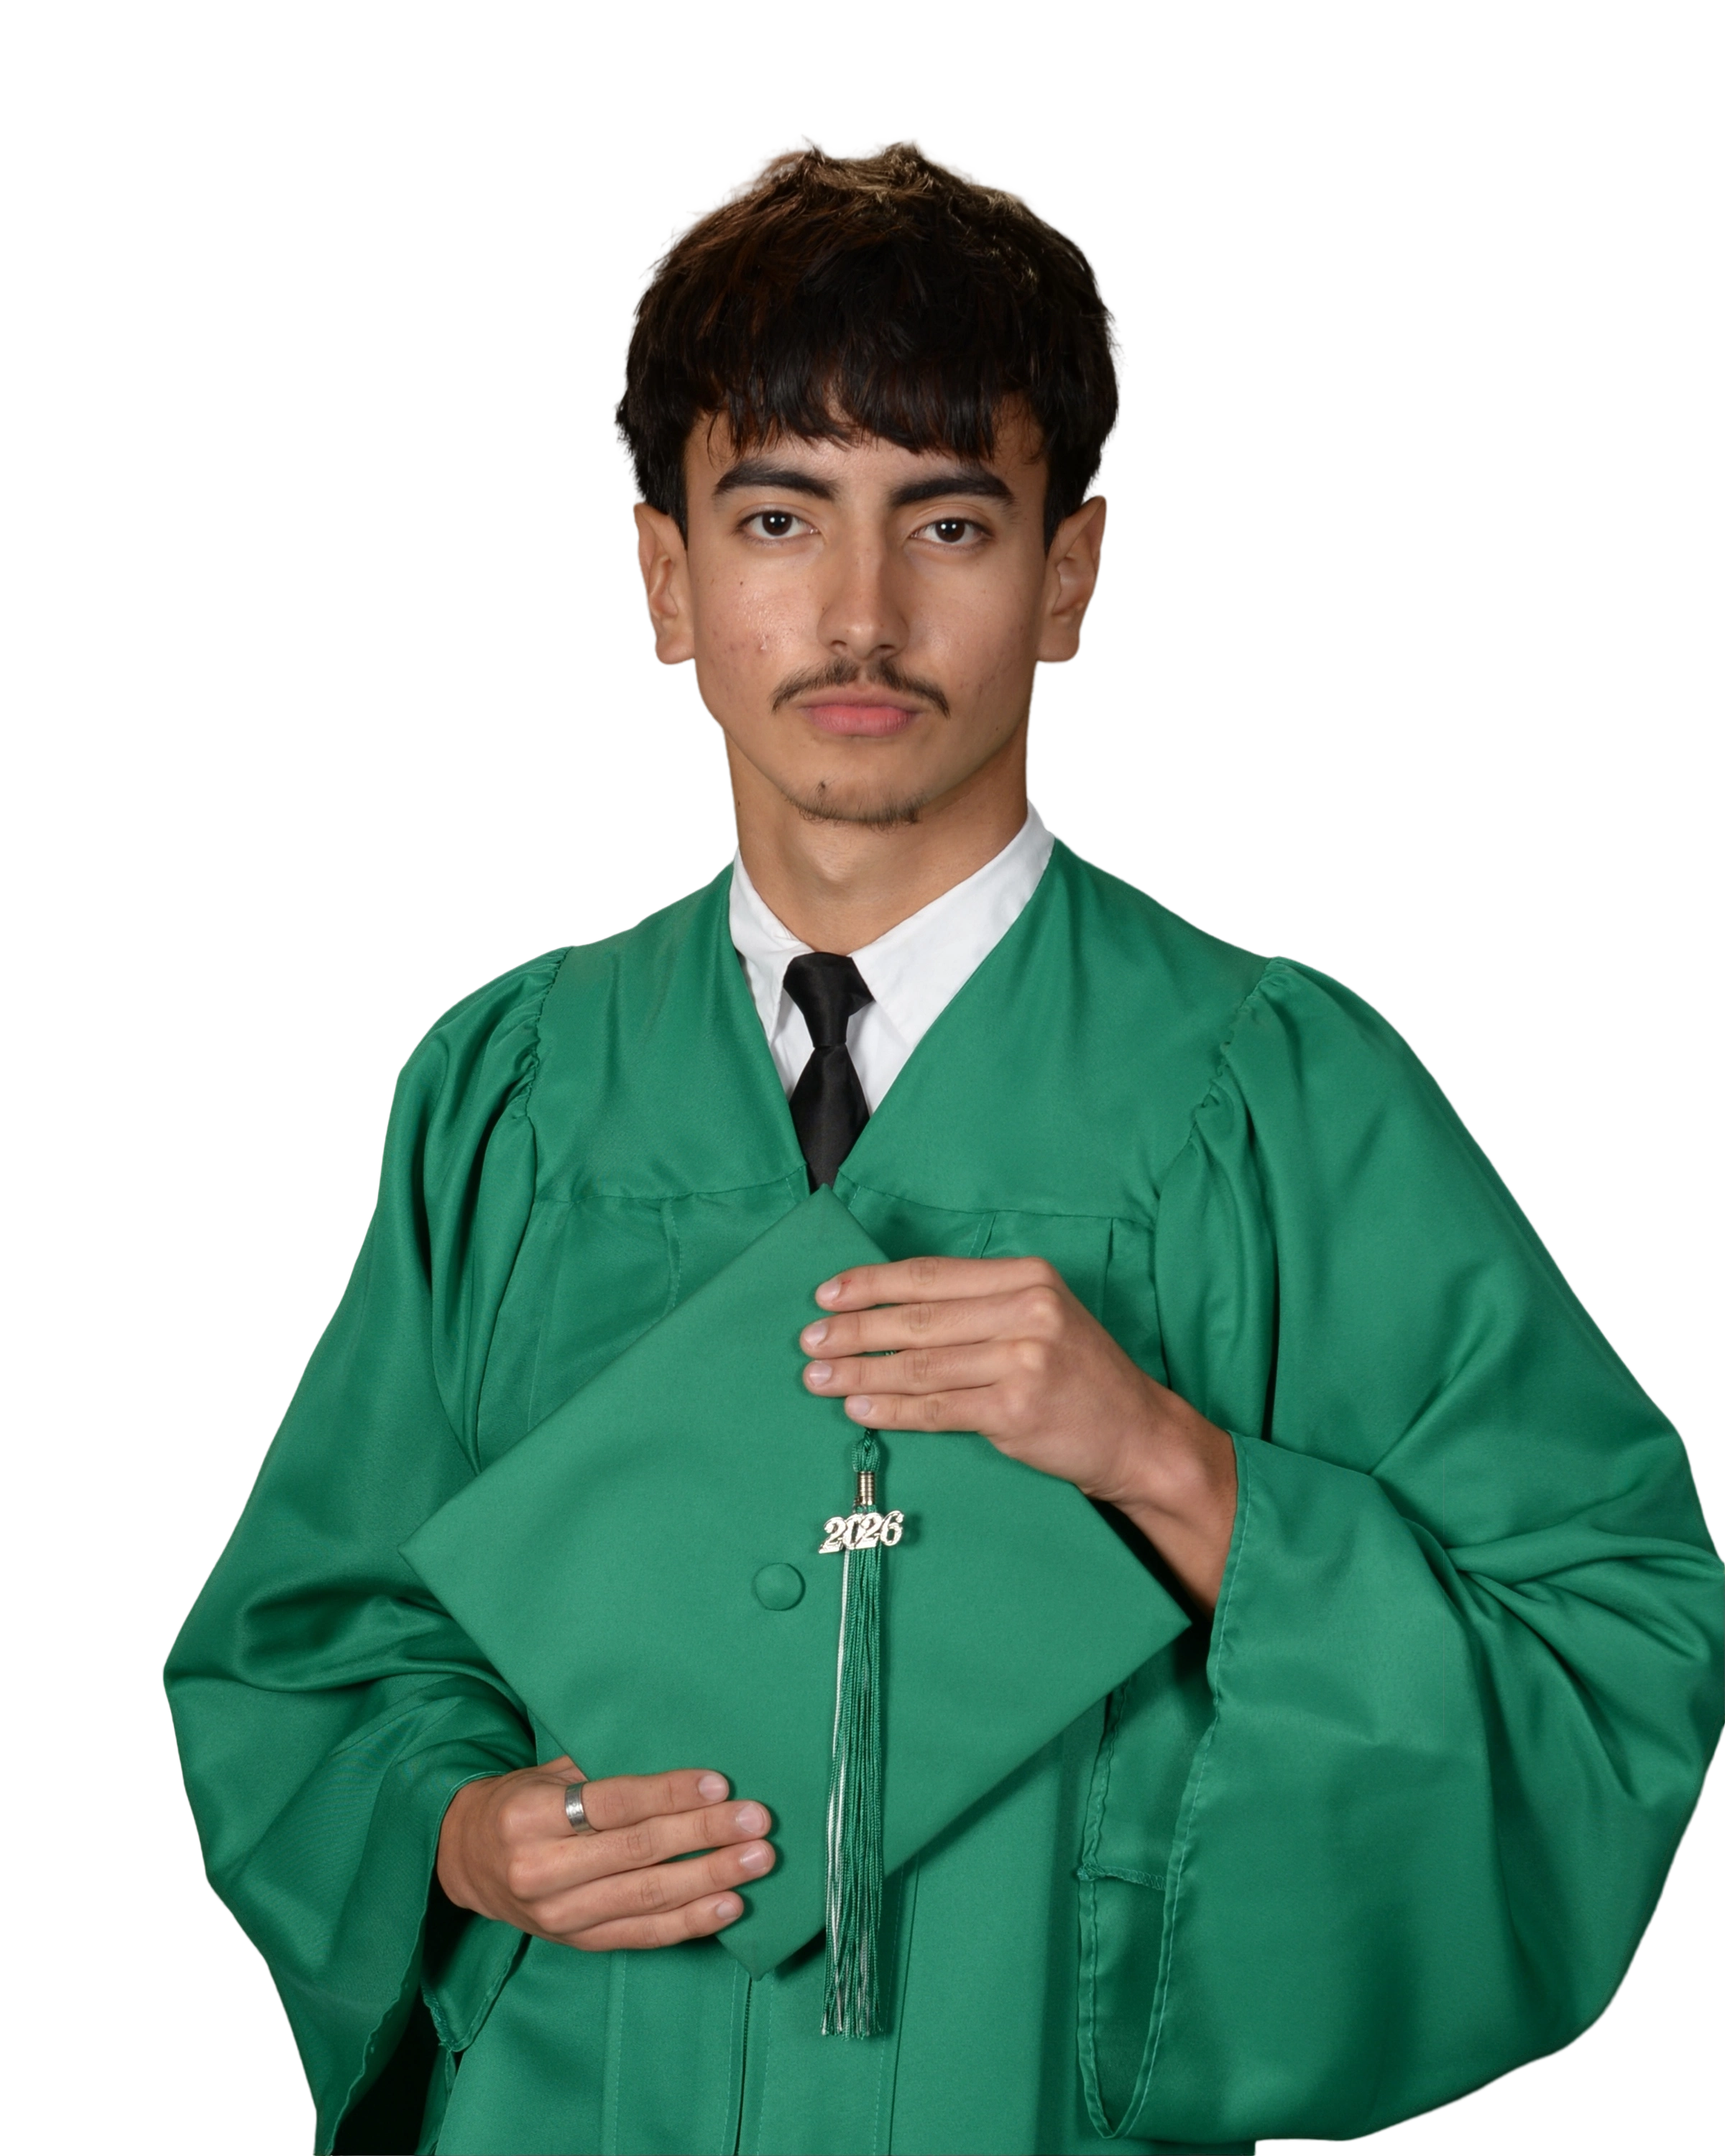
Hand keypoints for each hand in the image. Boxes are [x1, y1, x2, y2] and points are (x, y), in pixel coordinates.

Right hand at [436, 1756, 775, 1949]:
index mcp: (529, 1816)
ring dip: (710, 1878)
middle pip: (636, 1851)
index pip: (612, 1804)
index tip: (720, 1785)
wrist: (467, 1863)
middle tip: (757, 1821)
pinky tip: (731, 1905)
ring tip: (757, 1861)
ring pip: (646, 1897)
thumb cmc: (522, 1803)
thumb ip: (603, 1770)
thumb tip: (682, 1761)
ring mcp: (559, 1916)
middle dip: (704, 1835)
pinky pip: (643, 1936)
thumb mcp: (548, 1773)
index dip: (669, 1794)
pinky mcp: (577, 1944)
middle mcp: (540, 1870)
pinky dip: (690, 1922)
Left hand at [799, 1254, 1237, 1611]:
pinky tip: (860, 1407)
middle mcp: (1027, 1310)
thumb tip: (887, 1311)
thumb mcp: (1040, 1317)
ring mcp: (1023, 1360)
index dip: (871, 1284)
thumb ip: (976, 1307)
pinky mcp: (1015, 1409)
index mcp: (1027, 1276)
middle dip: (854, 1330)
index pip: (930, 1275)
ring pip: (920, 1364)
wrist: (1137, 1434)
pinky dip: (891, 1408)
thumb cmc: (1078, 1375)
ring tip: (818, 1377)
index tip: (826, 1294)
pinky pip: (935, 1408)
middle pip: (918, 1318)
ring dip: (860, 1372)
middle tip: (810, 1339)